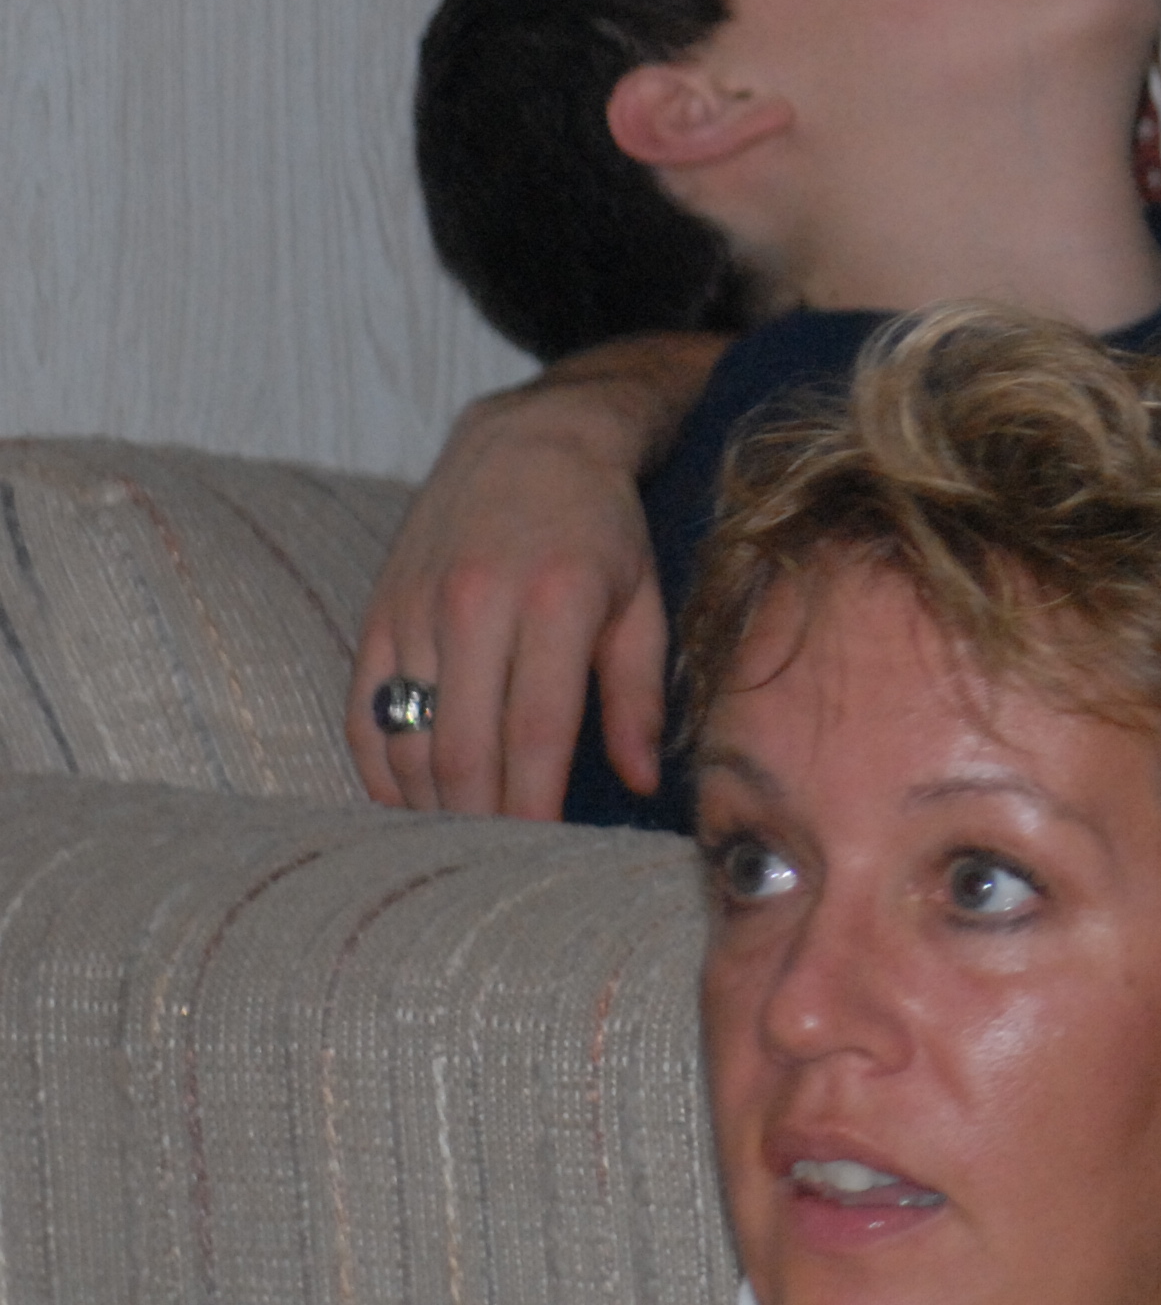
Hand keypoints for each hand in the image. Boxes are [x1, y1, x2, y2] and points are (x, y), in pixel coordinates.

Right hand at [345, 333, 723, 819]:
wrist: (530, 443)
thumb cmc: (604, 530)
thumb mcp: (645, 599)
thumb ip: (642, 695)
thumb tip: (643, 780)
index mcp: (556, 601)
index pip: (535, 732)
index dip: (533, 807)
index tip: (541, 861)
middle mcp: (477, 604)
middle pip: (462, 748)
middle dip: (480, 821)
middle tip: (500, 867)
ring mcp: (417, 608)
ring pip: (407, 738)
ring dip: (430, 804)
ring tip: (462, 843)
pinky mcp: (378, 612)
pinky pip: (364, 712)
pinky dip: (383, 768)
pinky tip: (412, 799)